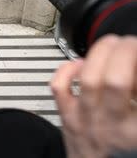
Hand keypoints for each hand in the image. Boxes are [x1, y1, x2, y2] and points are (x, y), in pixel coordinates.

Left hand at [50, 35, 136, 157]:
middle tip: (132, 43)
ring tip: (112, 44)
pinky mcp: (67, 118)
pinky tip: (80, 62)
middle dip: (124, 52)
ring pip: (89, 80)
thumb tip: (134, 74)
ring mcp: (86, 121)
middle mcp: (112, 126)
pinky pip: (59, 89)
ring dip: (100, 54)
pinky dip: (67, 70)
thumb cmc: (126, 154)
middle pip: (115, 80)